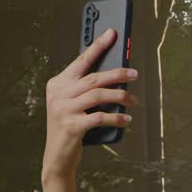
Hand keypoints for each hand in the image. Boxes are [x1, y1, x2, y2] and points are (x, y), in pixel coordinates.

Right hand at [42, 28, 139, 181]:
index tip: (112, 33)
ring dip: (120, 96)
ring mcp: (63, 110)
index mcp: (57, 84)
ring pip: (98, 95)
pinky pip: (100, 117)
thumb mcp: (73, 105)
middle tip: (134, 73)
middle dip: (117, 73)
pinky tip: (126, 119)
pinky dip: (116, 118)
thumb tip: (115, 75)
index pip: (81, 60)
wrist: (57, 158)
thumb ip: (86, 90)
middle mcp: (58, 94)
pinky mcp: (72, 126)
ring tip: (133, 101)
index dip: (98, 46)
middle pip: (94, 77)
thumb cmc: (70, 127)